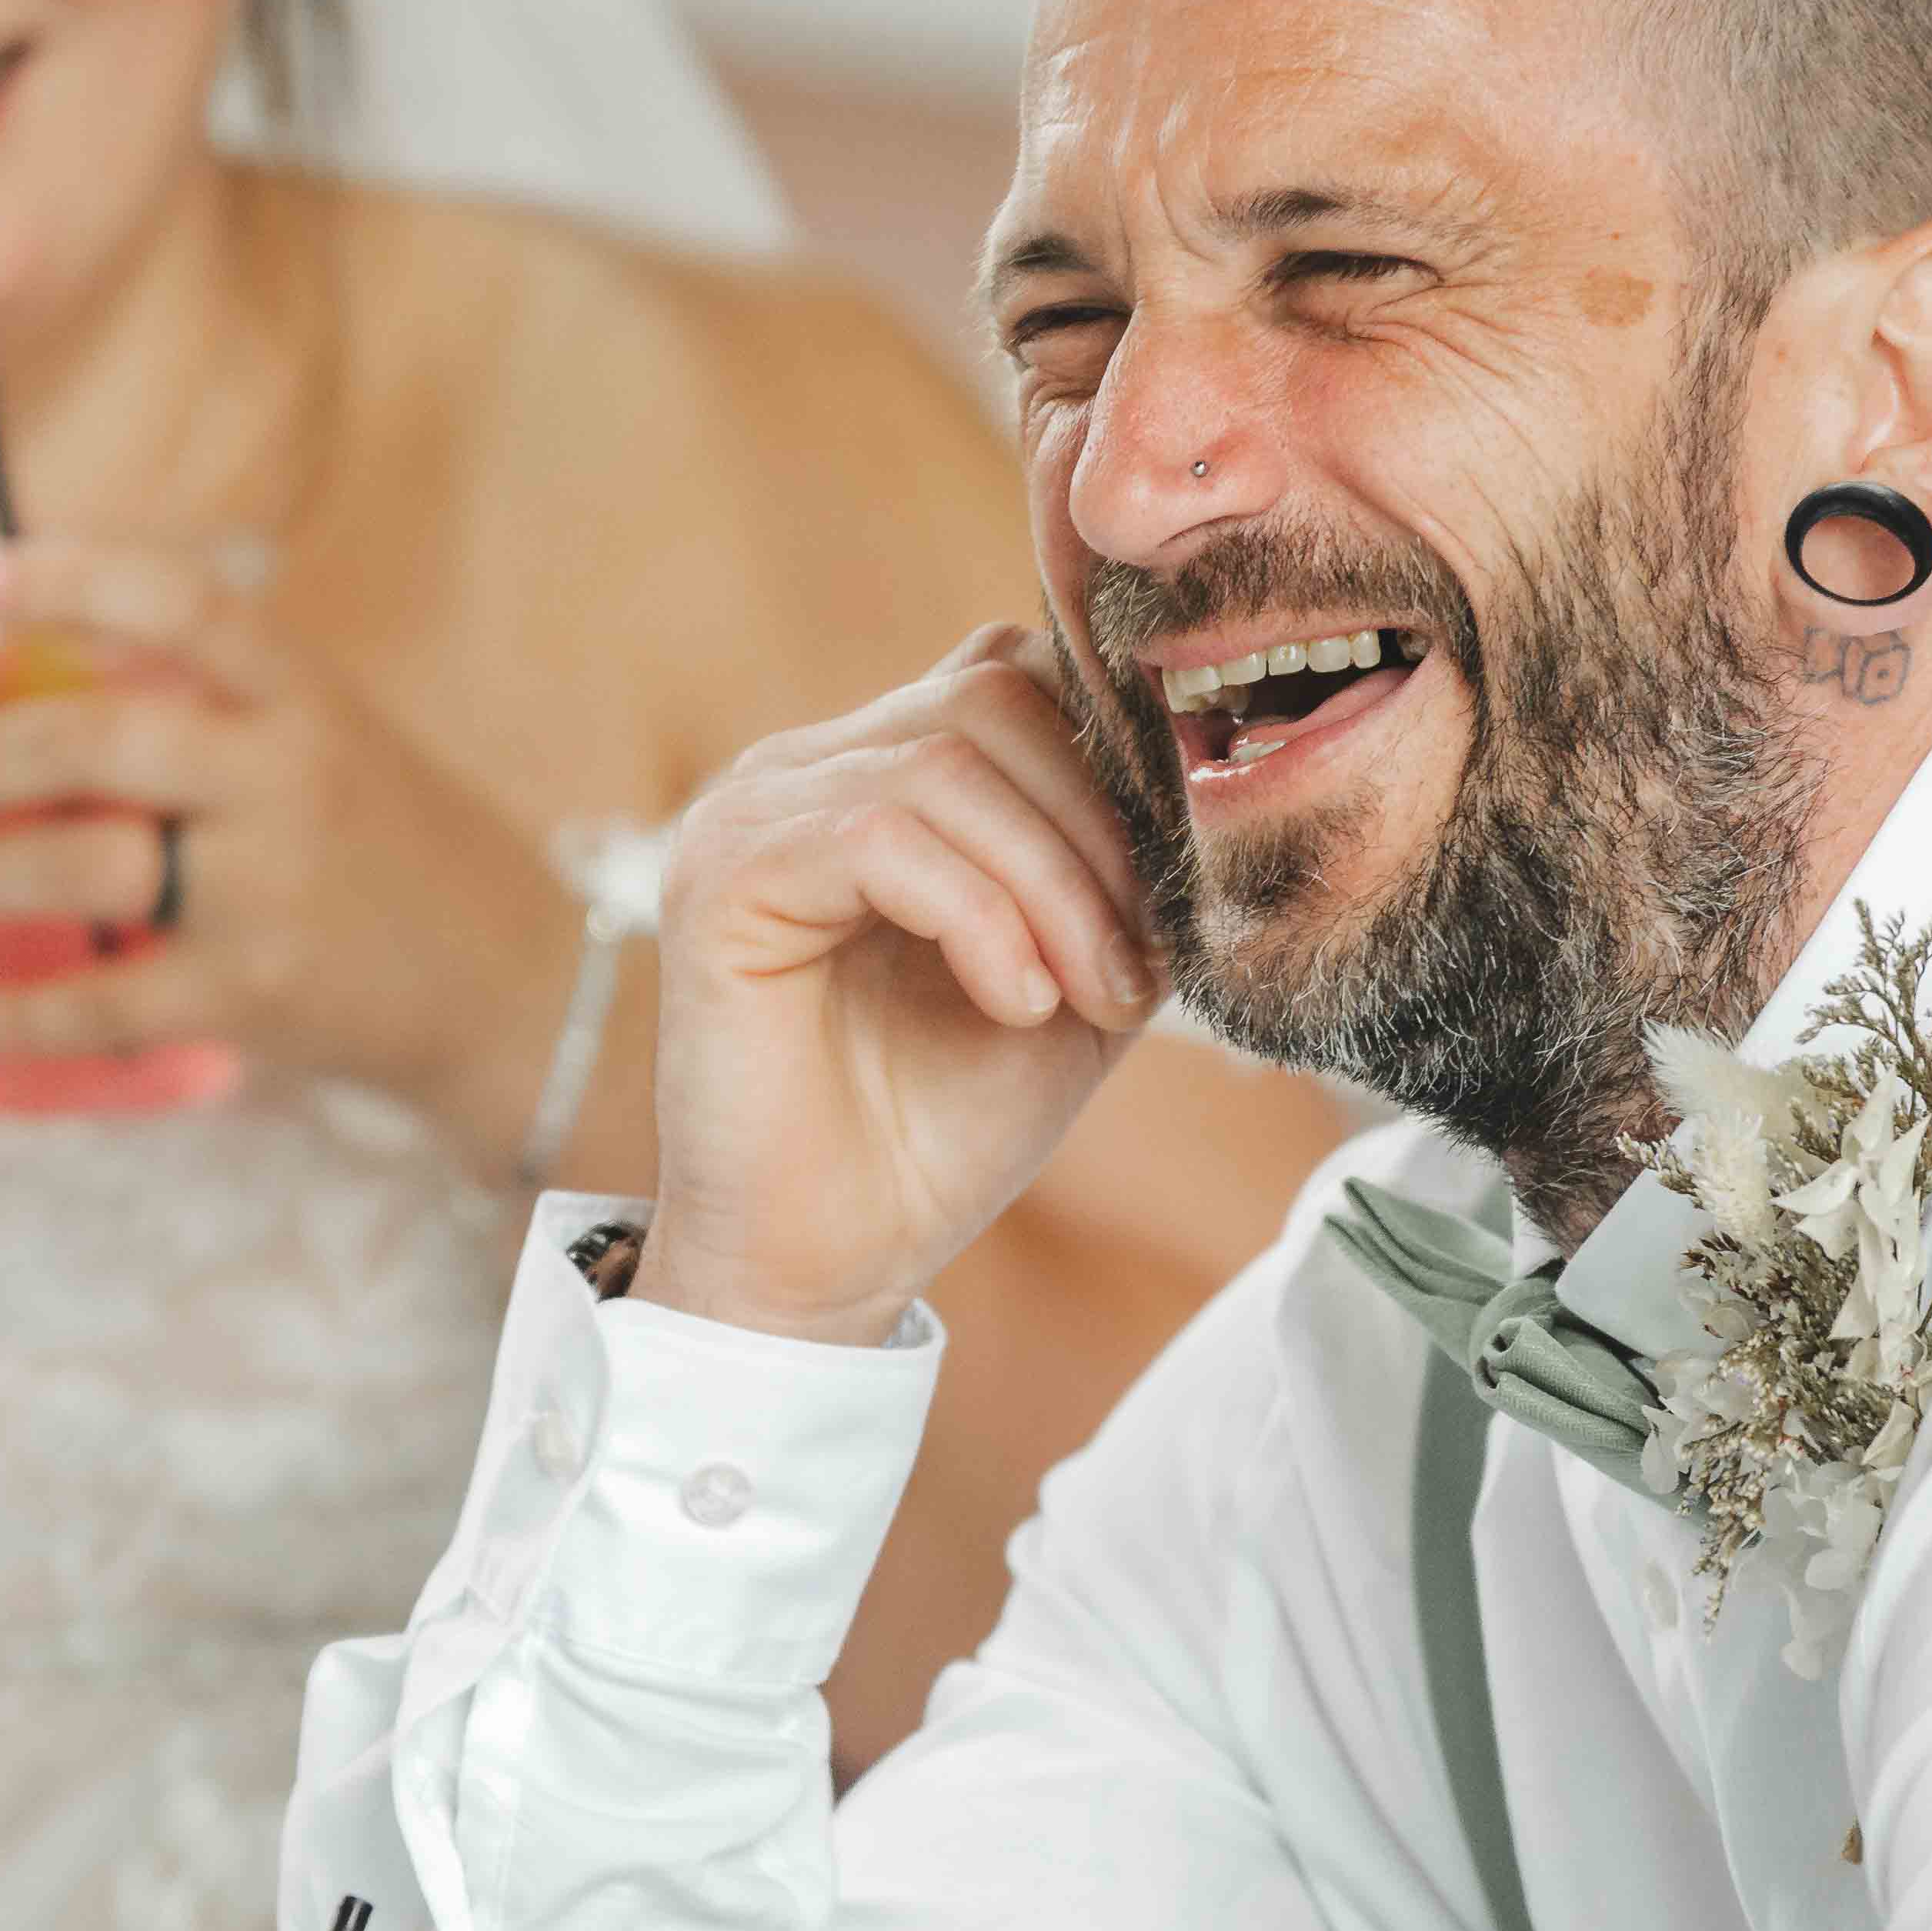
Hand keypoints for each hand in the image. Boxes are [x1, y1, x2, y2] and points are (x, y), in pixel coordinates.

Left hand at [0, 536, 574, 1157]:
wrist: (511, 986)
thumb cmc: (401, 853)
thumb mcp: (332, 741)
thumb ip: (216, 706)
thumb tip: (32, 677)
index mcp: (302, 697)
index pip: (176, 601)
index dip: (61, 578)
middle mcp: (284, 776)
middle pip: (91, 737)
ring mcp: (267, 888)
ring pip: (77, 864)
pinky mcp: (252, 995)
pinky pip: (98, 1003)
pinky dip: (7, 1011)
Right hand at [643, 623, 1158, 1345]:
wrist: (832, 1259)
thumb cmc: (942, 1124)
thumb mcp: (1078, 972)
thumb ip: (1122, 870)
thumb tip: (1210, 780)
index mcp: (883, 771)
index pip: (1020, 671)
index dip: (1120, 757)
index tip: (1181, 885)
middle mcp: (808, 768)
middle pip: (995, 696)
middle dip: (1100, 829)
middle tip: (1138, 966)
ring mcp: (754, 809)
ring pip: (946, 763)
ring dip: (1053, 884)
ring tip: (1085, 995)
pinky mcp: (722, 873)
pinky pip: (879, 837)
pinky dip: (980, 917)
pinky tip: (1015, 1002)